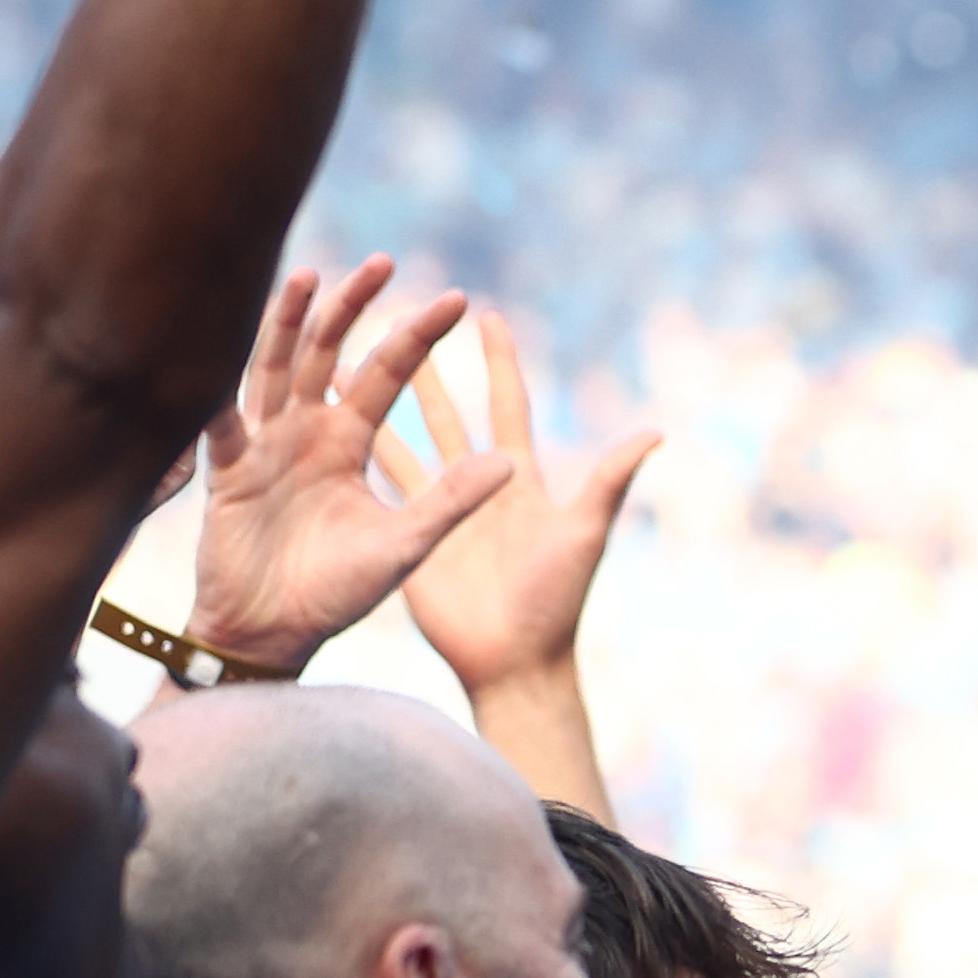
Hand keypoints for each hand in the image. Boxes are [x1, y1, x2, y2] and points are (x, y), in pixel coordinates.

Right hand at [185, 258, 518, 670]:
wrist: (276, 634)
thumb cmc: (339, 594)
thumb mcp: (408, 546)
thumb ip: (452, 502)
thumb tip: (510, 462)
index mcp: (350, 444)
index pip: (388, 374)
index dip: (417, 337)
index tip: (455, 298)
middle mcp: (306, 433)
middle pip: (328, 353)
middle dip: (352, 308)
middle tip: (382, 263)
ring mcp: (263, 447)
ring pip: (274, 369)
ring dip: (287, 325)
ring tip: (308, 276)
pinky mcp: (227, 472)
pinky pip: (222, 424)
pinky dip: (221, 392)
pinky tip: (220, 352)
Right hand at [382, 306, 660, 696]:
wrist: (514, 663)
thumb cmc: (555, 602)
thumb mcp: (583, 534)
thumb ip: (611, 481)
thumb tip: (657, 431)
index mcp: (520, 480)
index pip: (508, 405)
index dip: (499, 361)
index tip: (486, 314)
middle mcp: (476, 486)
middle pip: (447, 413)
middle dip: (426, 366)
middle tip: (405, 316)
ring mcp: (437, 509)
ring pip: (400, 440)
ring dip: (374, 400)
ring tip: (343, 357)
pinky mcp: (405, 534)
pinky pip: (375, 485)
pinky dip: (350, 451)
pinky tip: (320, 422)